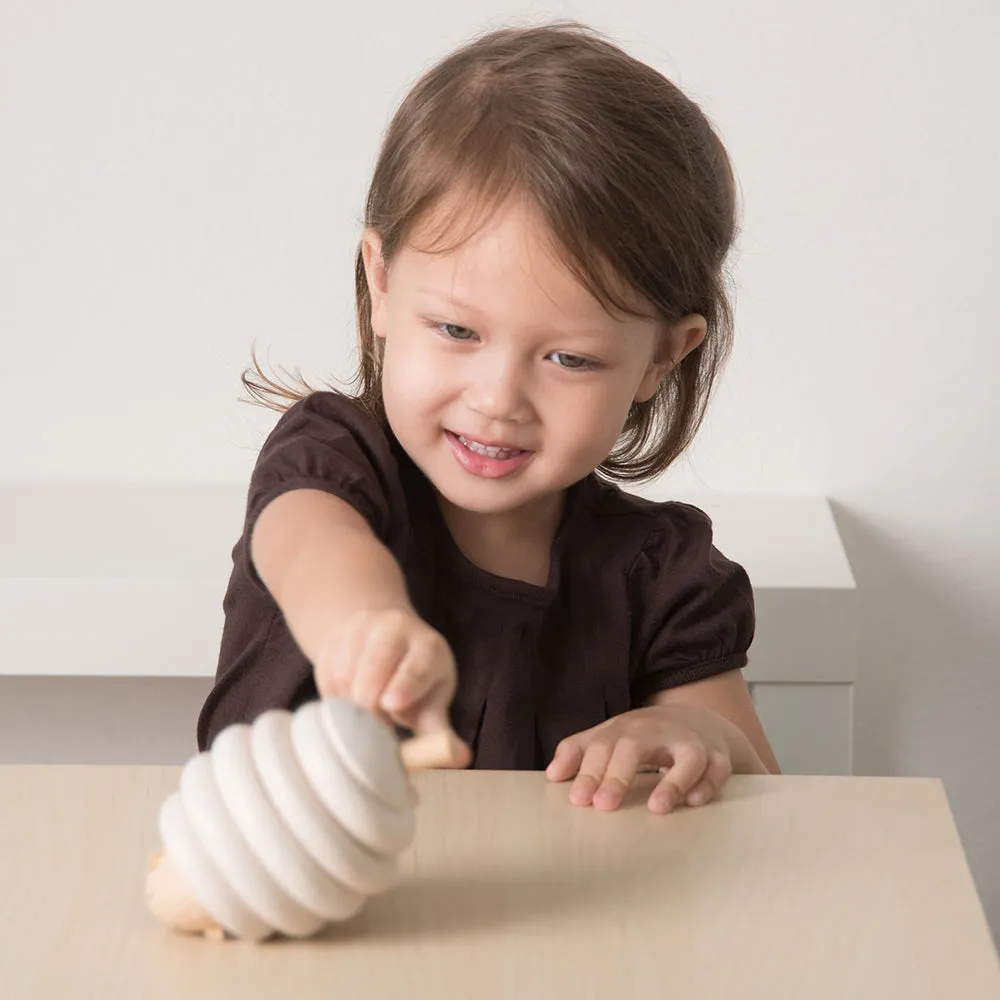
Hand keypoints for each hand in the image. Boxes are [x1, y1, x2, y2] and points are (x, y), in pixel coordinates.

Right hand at [313, 606, 468, 764]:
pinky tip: (348, 703)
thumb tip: (460, 758)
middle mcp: (395, 629)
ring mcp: (361, 630)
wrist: (383, 635)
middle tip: (374, 733)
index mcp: (428, 646)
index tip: (391, 706)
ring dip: (350, 706)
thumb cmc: (415, 675)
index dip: (405, 685)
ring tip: (364, 718)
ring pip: (346, 675)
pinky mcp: (334, 638)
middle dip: (370, 706)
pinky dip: (334, 698)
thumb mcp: (432, 696)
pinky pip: (327, 676)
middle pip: (375, 668)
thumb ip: (438, 729)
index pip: (417, 666)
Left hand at [545, 704, 736, 813]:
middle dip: (618, 775)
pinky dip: (708, 785)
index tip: (578, 798)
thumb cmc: (646, 736)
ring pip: (686, 757)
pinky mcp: (718, 757)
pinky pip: (717, 770)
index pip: (603, 745)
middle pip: (635, 746)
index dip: (589, 770)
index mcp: (627, 728)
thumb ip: (580, 752)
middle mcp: (657, 731)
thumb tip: (552, 774)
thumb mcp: (611, 736)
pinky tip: (694, 802)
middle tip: (603, 806)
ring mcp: (691, 743)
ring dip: (673, 782)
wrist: (698, 719)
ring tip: (657, 808)